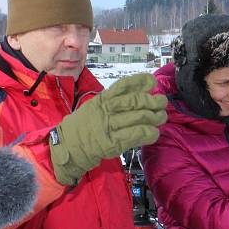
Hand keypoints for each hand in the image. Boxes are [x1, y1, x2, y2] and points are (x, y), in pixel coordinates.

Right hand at [50, 74, 167, 184]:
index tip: (152, 82)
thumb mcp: (94, 107)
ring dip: (154, 117)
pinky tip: (154, 133)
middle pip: (134, 101)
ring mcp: (108, 126)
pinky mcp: (112, 143)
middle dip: (152, 101)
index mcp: (102, 100)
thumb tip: (139, 93)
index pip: (123, 86)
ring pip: (138, 118)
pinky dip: (148, 133)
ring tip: (161, 117)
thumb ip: (113, 101)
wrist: (66, 147)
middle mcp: (106, 110)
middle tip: (162, 102)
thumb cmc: (83, 126)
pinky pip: (134, 135)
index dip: (140, 82)